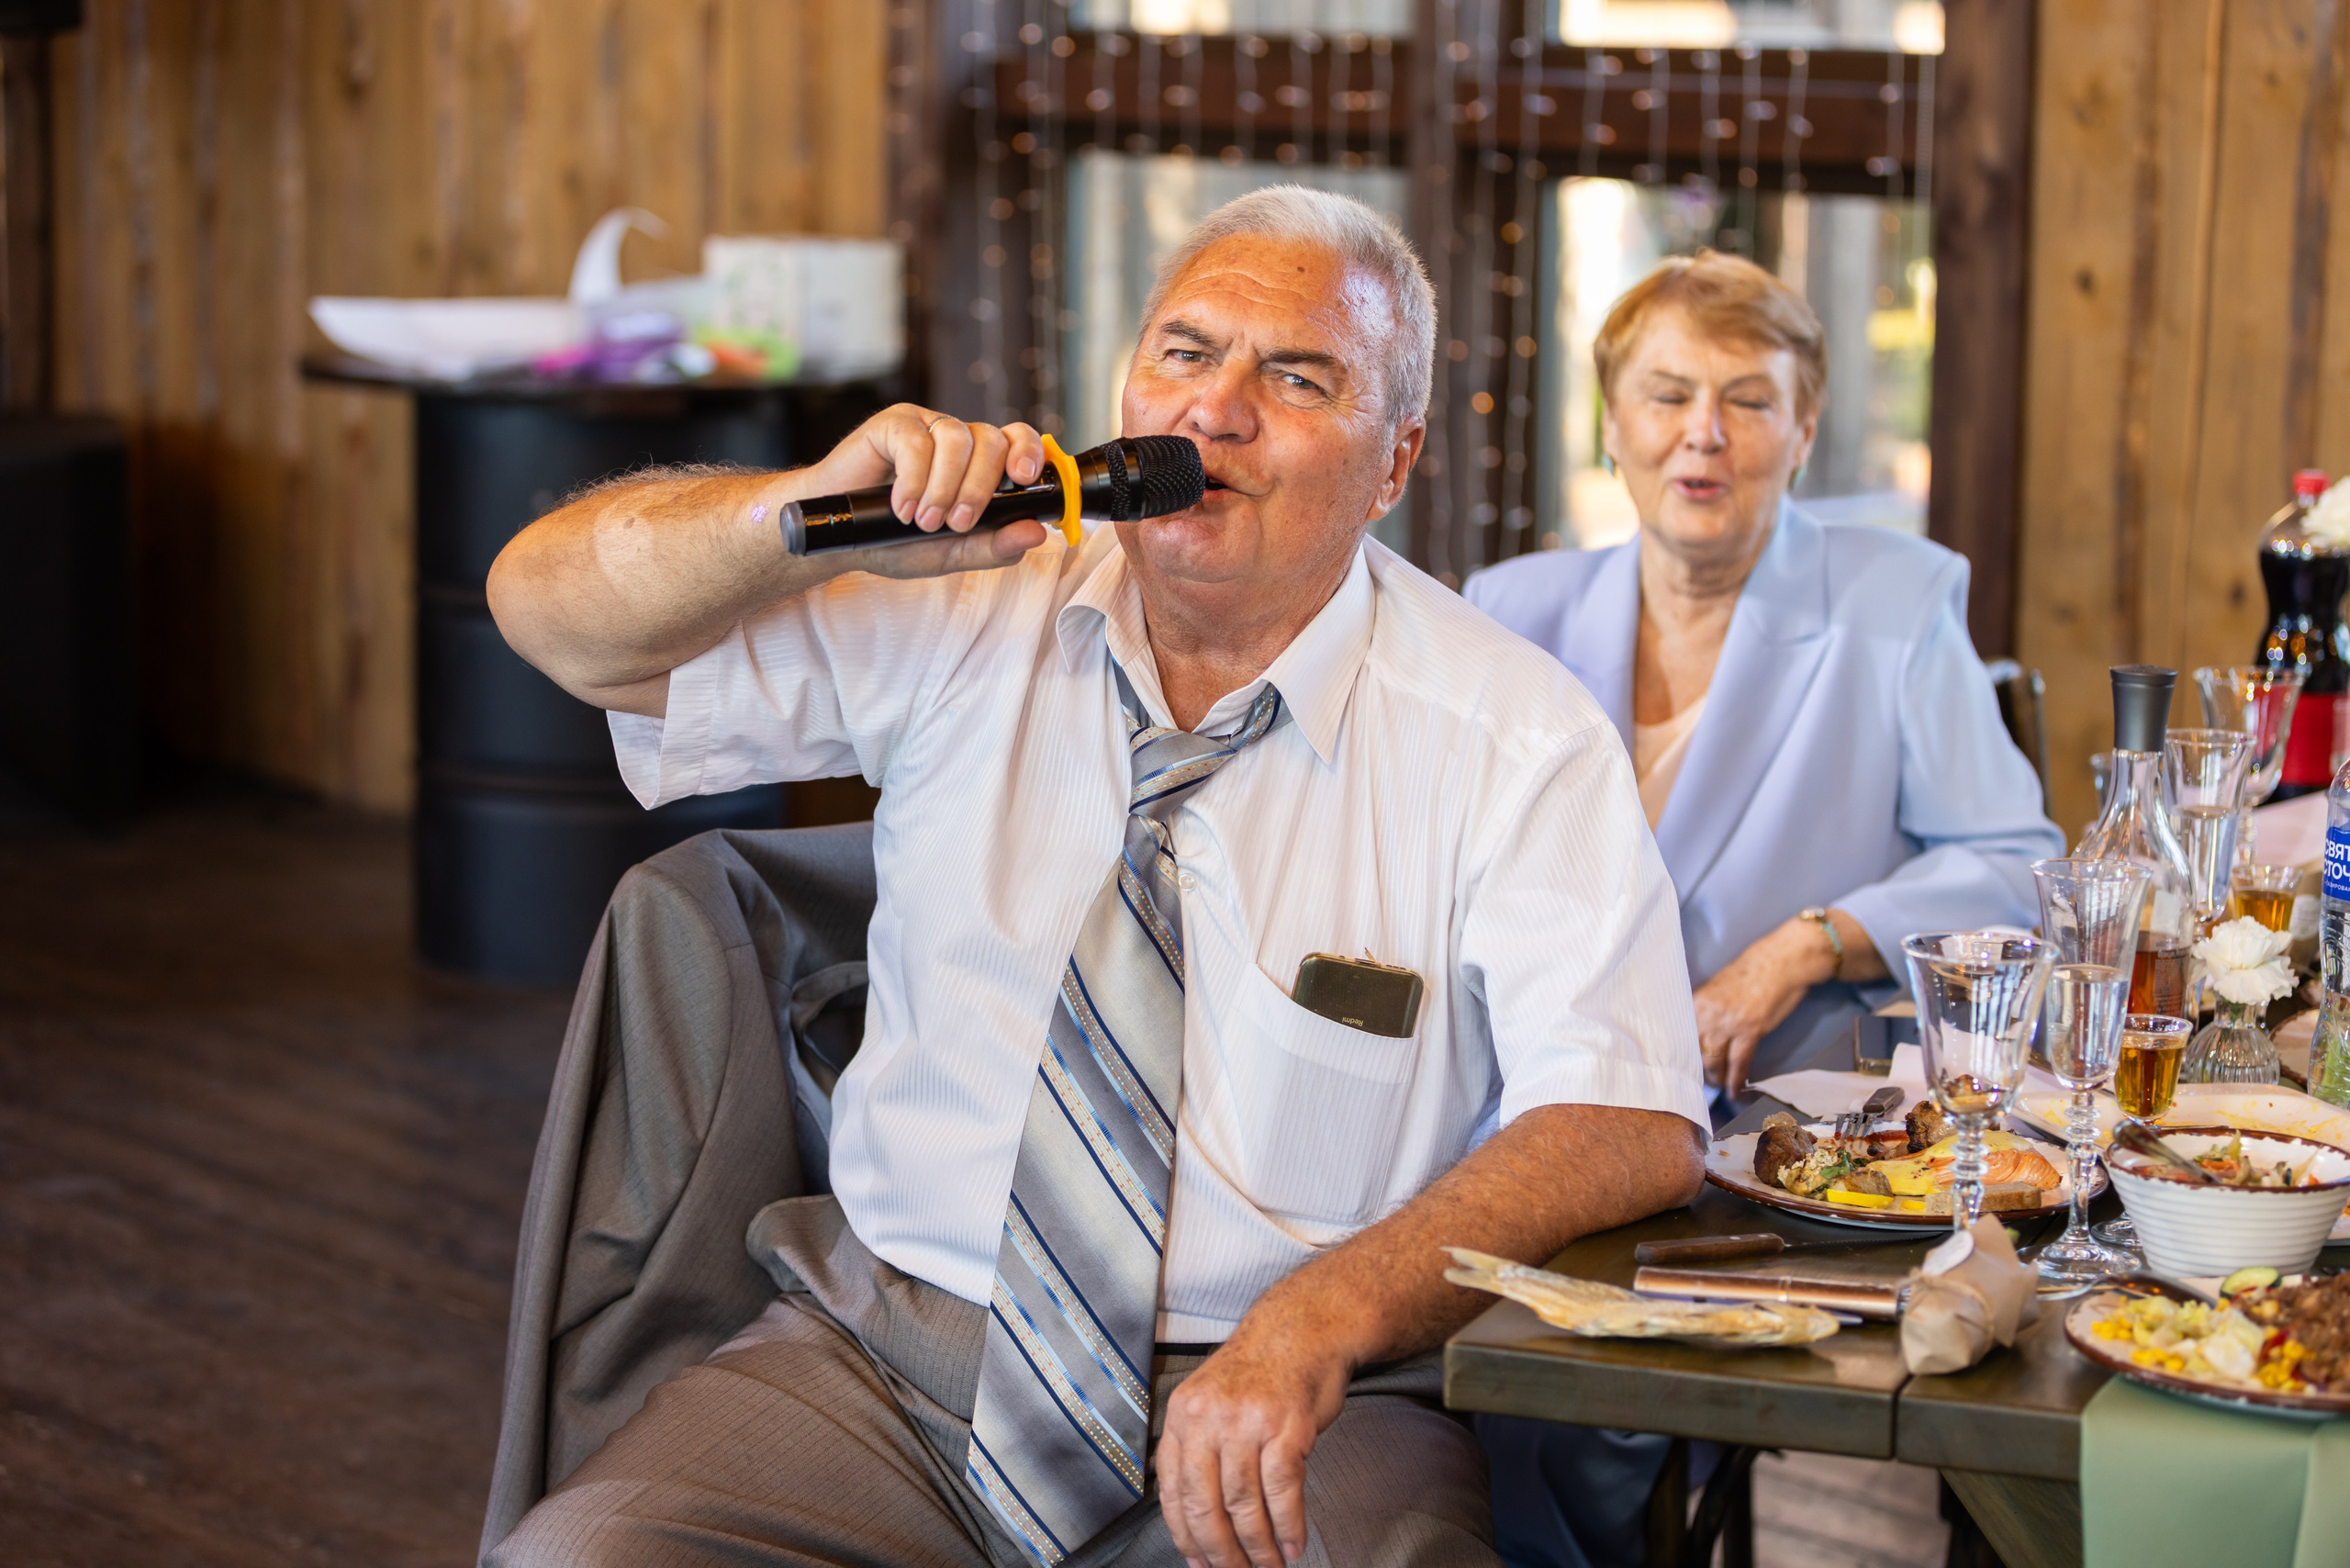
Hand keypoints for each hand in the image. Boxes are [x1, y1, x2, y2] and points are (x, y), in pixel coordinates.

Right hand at [798, 404, 1053, 578]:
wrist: (840, 538)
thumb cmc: (895, 541)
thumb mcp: (952, 554)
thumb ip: (995, 547)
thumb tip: (1038, 533)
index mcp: (979, 465)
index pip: (1017, 440)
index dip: (1028, 451)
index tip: (1023, 479)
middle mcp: (957, 440)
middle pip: (991, 441)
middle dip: (979, 488)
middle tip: (955, 524)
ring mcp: (926, 427)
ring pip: (957, 439)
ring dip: (945, 486)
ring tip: (923, 521)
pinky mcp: (893, 424)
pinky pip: (916, 441)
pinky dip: (914, 479)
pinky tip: (901, 507)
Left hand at [1156, 1331, 1347, 1567]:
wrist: (1304, 1329)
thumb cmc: (1261, 1372)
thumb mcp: (1212, 1400)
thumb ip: (1200, 1449)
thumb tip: (1196, 1516)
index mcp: (1183, 1414)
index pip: (1173, 1490)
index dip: (1185, 1535)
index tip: (1198, 1562)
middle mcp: (1209, 1417)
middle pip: (1205, 1504)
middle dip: (1220, 1551)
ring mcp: (1248, 1421)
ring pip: (1244, 1504)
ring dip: (1258, 1547)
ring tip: (1269, 1567)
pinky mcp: (1287, 1426)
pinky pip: (1282, 1491)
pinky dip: (1289, 1526)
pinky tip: (1293, 1545)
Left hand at [1692, 919, 1837, 1095]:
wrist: (1781, 961)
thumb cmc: (1753, 972)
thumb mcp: (1719, 989)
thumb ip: (1706, 1010)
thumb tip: (1700, 1034)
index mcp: (1696, 1001)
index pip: (1681, 1036)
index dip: (1682, 1055)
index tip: (1682, 1068)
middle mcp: (1706, 1013)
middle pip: (1694, 1051)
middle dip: (1697, 1070)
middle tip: (1702, 1080)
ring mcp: (1727, 1023)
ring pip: (1713, 1061)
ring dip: (1716, 1078)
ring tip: (1719, 1086)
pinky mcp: (1749, 1031)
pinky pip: (1738, 1063)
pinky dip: (1736, 1080)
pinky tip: (1736, 1091)